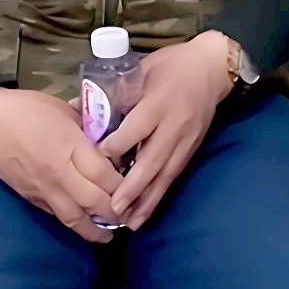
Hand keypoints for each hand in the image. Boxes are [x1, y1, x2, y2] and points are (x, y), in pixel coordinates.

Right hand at [0, 88, 121, 242]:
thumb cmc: (28, 108)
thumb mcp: (66, 110)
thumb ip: (89, 128)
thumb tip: (109, 138)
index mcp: (71, 147)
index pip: (105, 175)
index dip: (124, 186)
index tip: (137, 188)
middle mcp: (60, 173)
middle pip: (95, 202)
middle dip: (116, 212)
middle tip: (130, 215)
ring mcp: (44, 189)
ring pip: (74, 218)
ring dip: (95, 230)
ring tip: (109, 235)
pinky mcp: (31, 197)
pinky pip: (56, 215)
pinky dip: (73, 222)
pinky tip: (83, 225)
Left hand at [100, 33, 235, 229]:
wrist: (212, 68)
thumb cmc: (171, 65)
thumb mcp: (140, 70)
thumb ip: (113, 93)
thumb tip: (76, 108)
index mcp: (157, 103)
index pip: (134, 131)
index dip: (115, 147)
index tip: (96, 160)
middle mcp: (172, 126)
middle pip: (151, 161)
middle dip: (132, 188)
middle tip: (113, 209)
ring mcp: (184, 141)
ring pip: (164, 176)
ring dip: (147, 201)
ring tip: (131, 223)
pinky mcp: (191, 150)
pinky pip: (173, 177)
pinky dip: (159, 196)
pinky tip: (147, 212)